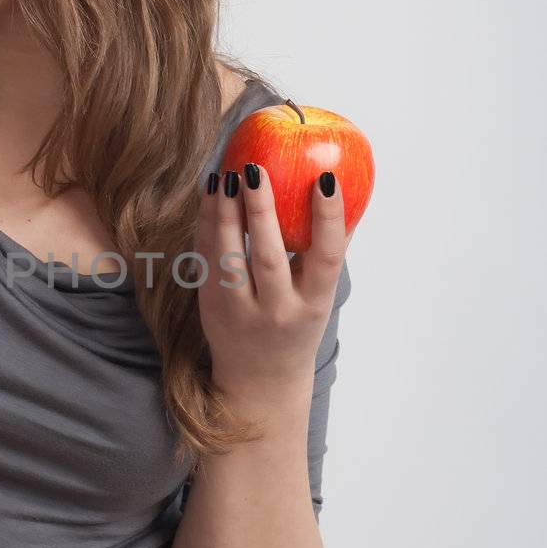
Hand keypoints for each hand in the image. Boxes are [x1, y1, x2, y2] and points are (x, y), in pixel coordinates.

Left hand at [195, 163, 348, 393]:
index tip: (325, 179)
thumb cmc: (297, 325)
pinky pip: (206, 258)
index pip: (325, 257)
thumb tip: (341, 191)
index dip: (328, 218)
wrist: (260, 379)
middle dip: (261, 210)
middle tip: (256, 169)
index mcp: (312, 304)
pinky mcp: (209, 305)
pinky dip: (206, 223)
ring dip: (225, 213)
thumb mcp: (319, 297)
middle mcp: (276, 311)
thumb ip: (326, 252)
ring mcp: (238, 310)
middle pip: (267, 256)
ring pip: (228, 257)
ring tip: (226, 174)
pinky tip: (210, 194)